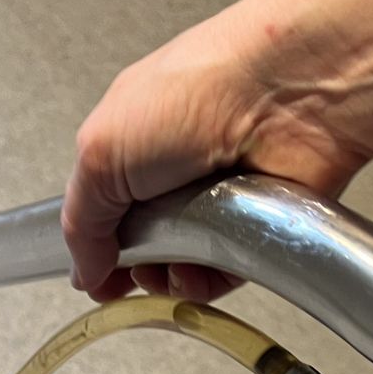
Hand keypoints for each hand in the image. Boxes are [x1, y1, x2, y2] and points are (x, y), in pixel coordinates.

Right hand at [62, 0, 372, 301]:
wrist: (291, 91)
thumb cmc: (197, 92)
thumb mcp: (102, 150)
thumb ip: (81, 218)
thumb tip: (85, 270)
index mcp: (129, 140)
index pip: (100, 210)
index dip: (94, 247)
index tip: (95, 276)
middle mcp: (173, 168)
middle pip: (140, 246)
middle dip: (133, 266)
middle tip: (139, 262)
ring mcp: (217, 198)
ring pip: (180, 266)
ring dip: (171, 277)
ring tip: (176, 265)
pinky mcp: (259, 223)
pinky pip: (224, 273)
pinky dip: (210, 281)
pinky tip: (204, 271)